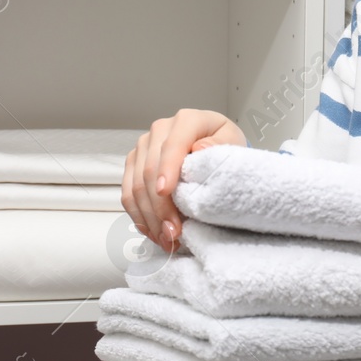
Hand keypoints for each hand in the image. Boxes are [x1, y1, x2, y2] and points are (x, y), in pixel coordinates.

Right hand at [122, 109, 246, 252]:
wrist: (212, 145)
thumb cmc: (222, 144)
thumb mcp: (231, 141)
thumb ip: (218, 145)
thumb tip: (199, 149)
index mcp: (186, 121)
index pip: (172, 145)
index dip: (167, 169)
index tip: (166, 193)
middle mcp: (159, 132)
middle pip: (150, 171)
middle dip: (160, 206)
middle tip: (173, 232)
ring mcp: (143, 148)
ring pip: (136, 186)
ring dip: (149, 217)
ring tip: (167, 239)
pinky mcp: (134, 165)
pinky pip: (129, 194)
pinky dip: (140, 217)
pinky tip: (154, 232)